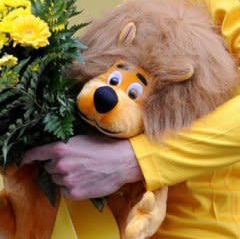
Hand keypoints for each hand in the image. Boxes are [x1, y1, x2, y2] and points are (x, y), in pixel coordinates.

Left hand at [22, 135, 142, 199]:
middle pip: (48, 167)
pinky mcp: (73, 193)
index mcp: (60, 148)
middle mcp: (60, 165)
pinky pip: (64, 191)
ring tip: (81, 170)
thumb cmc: (104, 146)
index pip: (35, 154)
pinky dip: (70, 187)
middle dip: (56, 165)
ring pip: (56, 179)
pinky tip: (84, 179)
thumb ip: (64, 145)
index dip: (28, 157)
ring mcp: (66, 180)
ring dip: (64, 176)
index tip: (25, 160)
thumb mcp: (82, 138)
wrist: (121, 161)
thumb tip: (53, 151)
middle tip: (73, 161)